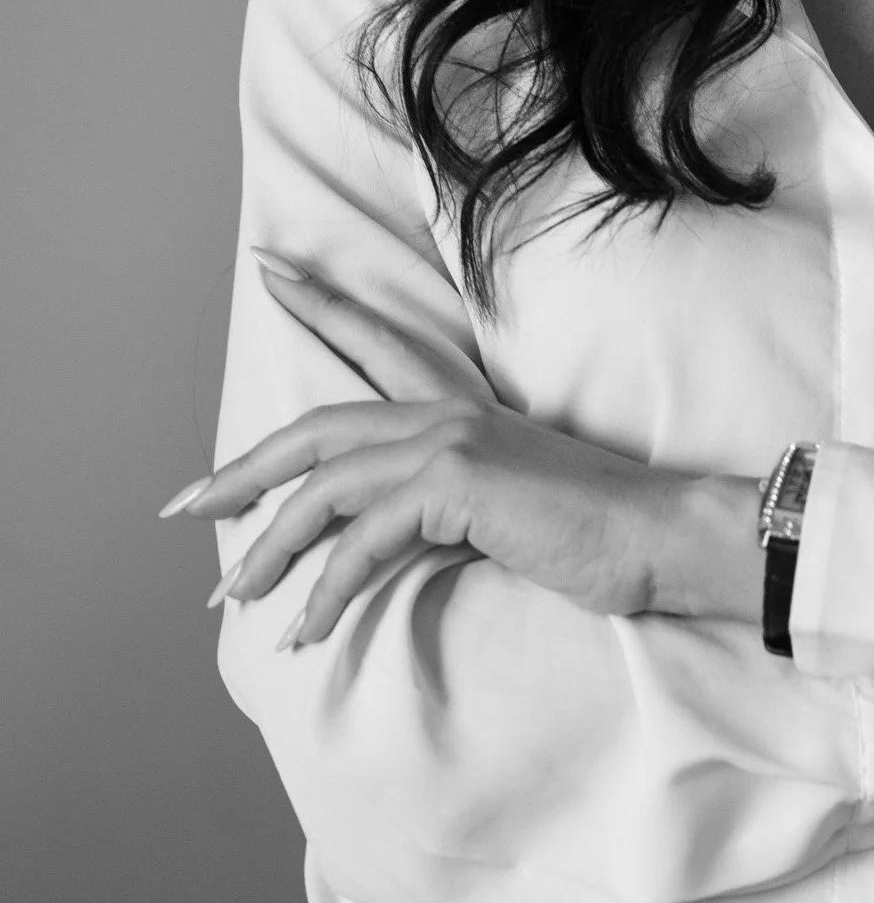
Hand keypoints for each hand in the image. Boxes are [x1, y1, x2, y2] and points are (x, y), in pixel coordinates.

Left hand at [164, 254, 759, 644]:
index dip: (321, 305)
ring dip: (267, 548)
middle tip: (183, 506)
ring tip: (233, 596)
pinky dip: (326, 589)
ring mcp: (451, 442)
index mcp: (461, 407)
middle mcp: (447, 412)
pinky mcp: (458, 485)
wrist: (661, 534)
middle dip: (241, 468)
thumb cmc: (597, 532)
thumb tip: (385, 541)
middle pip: (316, 427)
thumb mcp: (506, 510)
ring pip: (323, 487)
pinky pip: (362, 540)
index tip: (273, 273)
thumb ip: (446, 506)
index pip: (377, 343)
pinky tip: (308, 629)